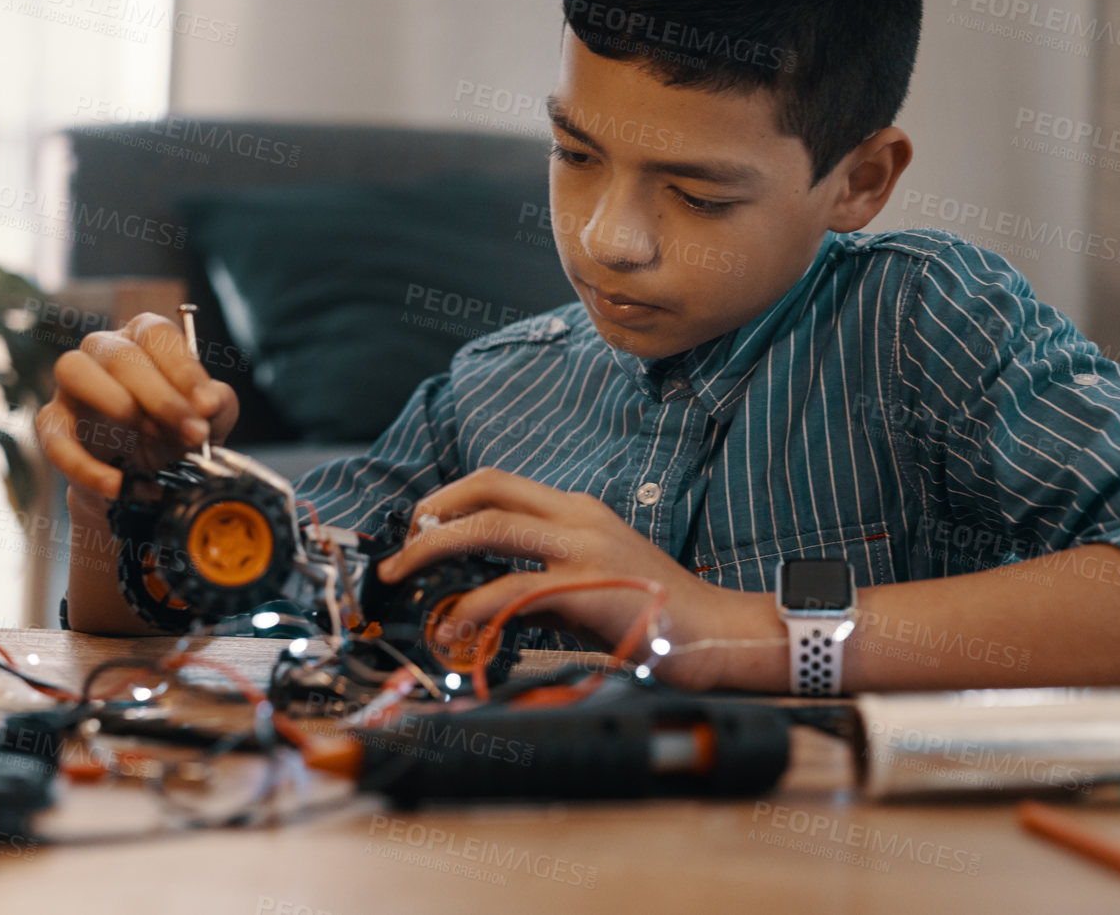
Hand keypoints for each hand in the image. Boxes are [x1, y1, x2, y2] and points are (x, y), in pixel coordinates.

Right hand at [37, 312, 239, 500]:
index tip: (207, 406)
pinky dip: (83, 464)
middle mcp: (104, 350)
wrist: (146, 482)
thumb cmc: (176, 435)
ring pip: (73, 370)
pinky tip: (115, 484)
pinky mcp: (53, 424)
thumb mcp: (209, 421)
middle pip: (120, 354)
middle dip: (161, 398)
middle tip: (192, 434)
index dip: (183, 368)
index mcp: (144, 340)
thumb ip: (219, 406)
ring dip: (114, 402)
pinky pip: (54, 436)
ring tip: (148, 436)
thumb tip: (212, 400)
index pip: (157, 334)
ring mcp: (72, 386)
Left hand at [374, 468, 777, 690]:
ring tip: (405, 577)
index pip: (499, 484)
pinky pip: (512, 590)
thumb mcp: (590, 585)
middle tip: (400, 552)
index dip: (449, 500)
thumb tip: (482, 602)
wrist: (719, 635)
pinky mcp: (588, 587)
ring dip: (434, 550)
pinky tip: (456, 629)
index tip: (419, 531)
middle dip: (431, 516)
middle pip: (487, 491)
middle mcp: (578, 517)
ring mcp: (584, 548)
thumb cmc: (657, 616)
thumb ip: (540, 583)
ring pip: (490, 527)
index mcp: (578, 511)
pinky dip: (472, 609)